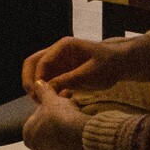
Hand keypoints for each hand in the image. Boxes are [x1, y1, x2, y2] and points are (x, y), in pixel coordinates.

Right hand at [20, 33, 149, 94]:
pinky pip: (46, 81)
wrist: (119, 64)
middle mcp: (57, 52)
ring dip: (37, 88)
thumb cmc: (108, 65)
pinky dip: (47, 91)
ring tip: (44, 103)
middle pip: (33, 63)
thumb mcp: (91, 73)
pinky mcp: (61, 72)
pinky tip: (58, 100)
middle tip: (35, 98)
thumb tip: (48, 87)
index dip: (38, 78)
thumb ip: (69, 79)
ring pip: (37, 73)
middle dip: (30, 81)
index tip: (42, 94)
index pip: (42, 61)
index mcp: (64, 46)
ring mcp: (58, 62)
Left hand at [21, 79, 89, 149]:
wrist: (79, 137)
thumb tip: (37, 82)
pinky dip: (72, 142)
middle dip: (56, 121)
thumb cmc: (60, 116)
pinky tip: (81, 133)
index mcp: (28, 133)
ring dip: (64, 132)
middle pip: (46, 131)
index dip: (47, 111)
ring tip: (77, 121)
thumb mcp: (51, 99)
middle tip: (69, 111)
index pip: (35, 120)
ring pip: (57, 141)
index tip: (58, 105)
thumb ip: (43, 91)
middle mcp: (35, 148)